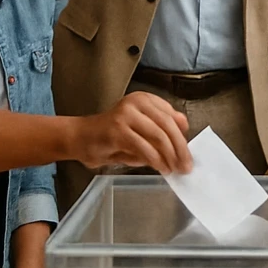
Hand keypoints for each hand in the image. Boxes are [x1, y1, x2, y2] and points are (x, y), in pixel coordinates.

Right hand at [73, 93, 190, 172]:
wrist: (79, 138)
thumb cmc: (110, 134)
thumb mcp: (139, 126)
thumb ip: (159, 125)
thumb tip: (184, 128)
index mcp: (144, 99)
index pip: (171, 116)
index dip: (182, 136)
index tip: (188, 153)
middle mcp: (136, 102)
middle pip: (168, 125)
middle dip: (180, 148)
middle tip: (186, 165)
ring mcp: (126, 115)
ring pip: (158, 136)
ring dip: (170, 156)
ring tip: (174, 169)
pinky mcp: (118, 131)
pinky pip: (144, 147)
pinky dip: (156, 160)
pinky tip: (160, 168)